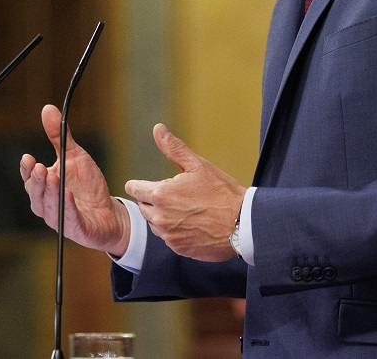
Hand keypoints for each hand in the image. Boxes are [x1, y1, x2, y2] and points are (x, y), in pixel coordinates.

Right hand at [20, 104, 130, 256]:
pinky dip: (67, 208)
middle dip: (37, 180)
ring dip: (50, 192)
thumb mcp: (74, 156)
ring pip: (49, 207)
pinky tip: (68, 196)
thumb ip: (59, 136)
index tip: (28, 158)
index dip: (27, 170)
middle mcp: (47, 204)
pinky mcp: (76, 229)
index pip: (30, 179)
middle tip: (39, 166)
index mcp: (44, 188)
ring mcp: (60, 219)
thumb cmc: (87, 186)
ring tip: (53, 176)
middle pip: (36, 194)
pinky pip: (69, 219)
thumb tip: (47, 109)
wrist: (108, 213)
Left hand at [125, 123, 245, 261]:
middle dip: (154, 200)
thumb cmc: (221, 192)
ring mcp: (168, 235)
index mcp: (160, 194)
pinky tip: (193, 224)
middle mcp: (159, 217)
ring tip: (187, 210)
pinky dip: (175, 231)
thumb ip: (173, 148)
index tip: (144, 184)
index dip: (139, 185)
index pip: (134, 189)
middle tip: (175, 196)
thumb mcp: (198, 166)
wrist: (242, 224)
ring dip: (163, 216)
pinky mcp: (178, 248)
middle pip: (144, 207)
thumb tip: (157, 128)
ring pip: (155, 223)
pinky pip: (168, 238)